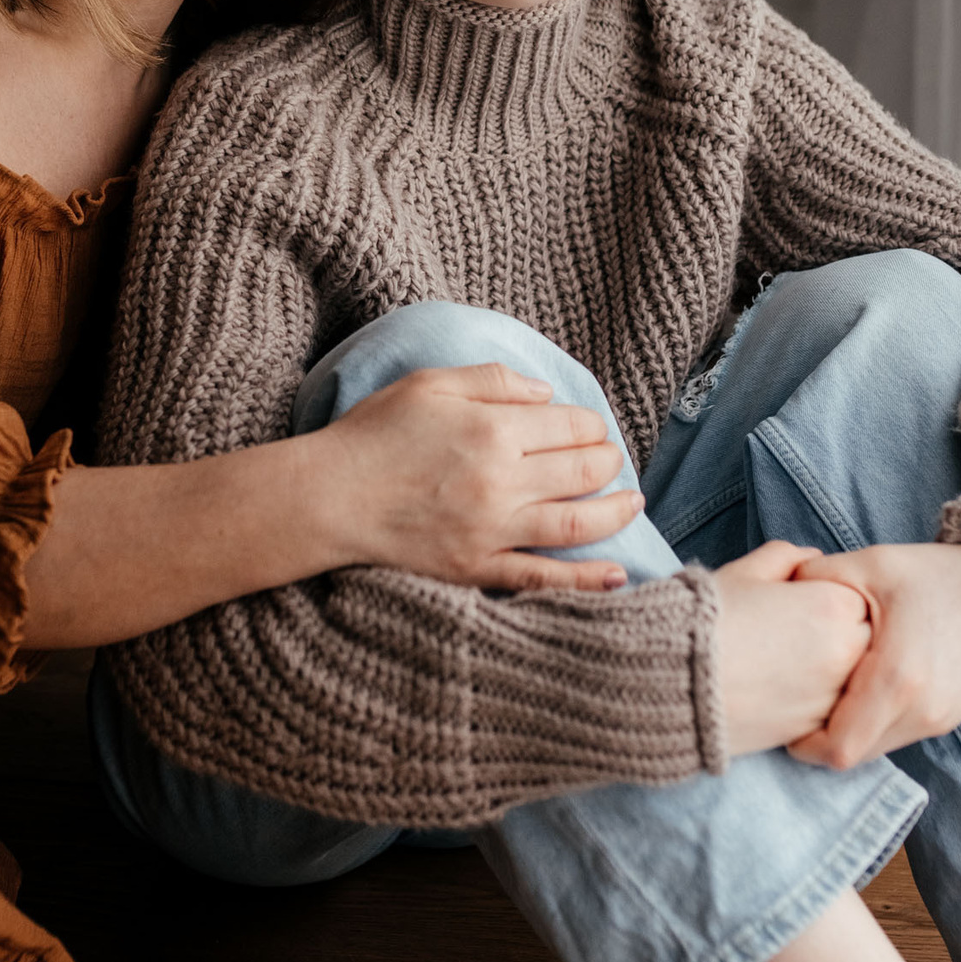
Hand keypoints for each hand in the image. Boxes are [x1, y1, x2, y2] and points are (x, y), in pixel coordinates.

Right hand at [317, 363, 641, 591]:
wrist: (328, 497)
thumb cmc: (373, 434)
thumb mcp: (428, 384)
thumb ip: (492, 381)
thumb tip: (546, 393)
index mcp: (492, 430)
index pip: (569, 426)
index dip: (591, 424)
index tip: (592, 427)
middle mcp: (501, 481)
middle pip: (583, 471)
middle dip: (609, 461)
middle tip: (614, 459)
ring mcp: (492, 531)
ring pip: (577, 523)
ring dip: (615, 512)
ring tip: (632, 503)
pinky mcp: (478, 568)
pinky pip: (543, 578)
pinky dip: (585, 580)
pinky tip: (616, 575)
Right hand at [713, 542, 874, 755]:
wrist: (672, 682)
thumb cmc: (706, 620)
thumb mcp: (745, 572)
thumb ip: (787, 557)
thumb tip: (811, 559)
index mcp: (835, 605)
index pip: (861, 595)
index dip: (831, 596)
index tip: (803, 602)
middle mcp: (847, 652)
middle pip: (868, 638)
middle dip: (843, 633)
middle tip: (800, 634)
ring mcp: (836, 694)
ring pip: (857, 678)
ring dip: (837, 669)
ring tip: (791, 662)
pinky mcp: (817, 729)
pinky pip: (837, 709)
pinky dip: (822, 698)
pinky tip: (787, 688)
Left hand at [786, 534, 960, 768]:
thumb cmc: (941, 574)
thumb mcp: (872, 563)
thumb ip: (815, 580)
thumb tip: (774, 595)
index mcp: (898, 678)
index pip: (837, 748)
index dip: (802, 742)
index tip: (784, 715)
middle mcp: (922, 712)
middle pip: (852, 755)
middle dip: (818, 738)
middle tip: (797, 703)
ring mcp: (939, 721)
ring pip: (875, 749)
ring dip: (847, 731)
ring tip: (828, 692)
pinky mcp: (949, 719)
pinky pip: (897, 737)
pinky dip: (873, 724)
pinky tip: (860, 689)